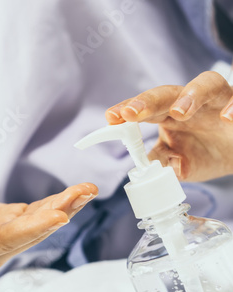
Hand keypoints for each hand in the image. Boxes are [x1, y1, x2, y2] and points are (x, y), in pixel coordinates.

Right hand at [0, 183, 97, 270]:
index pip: (10, 238)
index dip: (35, 227)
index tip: (60, 214)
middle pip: (33, 231)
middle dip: (60, 211)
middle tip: (84, 192)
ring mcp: (3, 236)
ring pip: (38, 223)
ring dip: (63, 206)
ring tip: (86, 190)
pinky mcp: (6, 223)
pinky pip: (33, 214)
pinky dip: (51, 203)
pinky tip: (71, 195)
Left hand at [106, 71, 232, 181]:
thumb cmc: (206, 154)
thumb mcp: (179, 165)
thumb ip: (161, 162)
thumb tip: (141, 167)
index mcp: (168, 115)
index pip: (144, 109)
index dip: (127, 111)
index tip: (110, 118)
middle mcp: (190, 102)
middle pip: (167, 93)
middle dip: (147, 101)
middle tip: (130, 112)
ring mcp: (218, 100)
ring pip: (206, 84)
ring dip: (191, 95)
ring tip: (180, 112)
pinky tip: (227, 118)